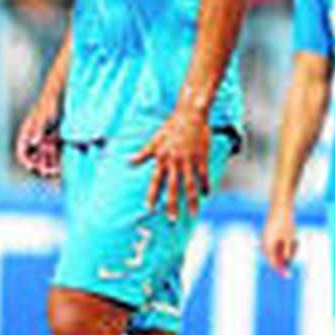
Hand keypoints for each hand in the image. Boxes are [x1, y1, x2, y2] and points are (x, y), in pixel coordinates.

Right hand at [14, 97, 61, 179]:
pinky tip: (64, 167)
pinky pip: (57, 157)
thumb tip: (33, 142)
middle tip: (48, 173)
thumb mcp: (43, 115)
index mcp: (27, 134)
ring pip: (46, 160)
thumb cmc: (50, 103)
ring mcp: (46, 142)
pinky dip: (59, 163)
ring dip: (50, 167)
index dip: (25, 161)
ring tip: (57, 172)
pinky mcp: (58, 142)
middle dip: (40, 168)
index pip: (22, 152)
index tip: (31, 167)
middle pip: (35, 160)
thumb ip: (38, 129)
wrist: (63, 96)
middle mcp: (35, 140)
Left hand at [130, 106, 211, 221]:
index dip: (152, 195)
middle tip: (172, 219)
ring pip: (190, 185)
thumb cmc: (170, 127)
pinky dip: (205, 186)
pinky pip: (203, 176)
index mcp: (162, 159)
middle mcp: (175, 163)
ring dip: (191, 201)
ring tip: (193, 214)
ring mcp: (189, 161)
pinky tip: (206, 194)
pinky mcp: (201, 158)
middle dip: (172, 204)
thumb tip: (128, 161)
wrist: (190, 115)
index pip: (155, 181)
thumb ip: (143, 154)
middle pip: (173, 188)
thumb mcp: (154, 140)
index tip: (149, 208)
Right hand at [260, 202, 297, 274]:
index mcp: (267, 246)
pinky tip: (289, 235)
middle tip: (296, 243)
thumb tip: (287, 261)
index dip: (281, 270)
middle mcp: (264, 245)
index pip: (273, 263)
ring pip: (278, 252)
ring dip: (288, 249)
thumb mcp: (290, 238)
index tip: (288, 276)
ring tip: (293, 237)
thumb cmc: (285, 222)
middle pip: (276, 258)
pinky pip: (278, 247)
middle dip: (287, 256)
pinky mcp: (269, 238)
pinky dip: (285, 244)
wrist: (280, 208)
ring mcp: (266, 241)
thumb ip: (288, 251)